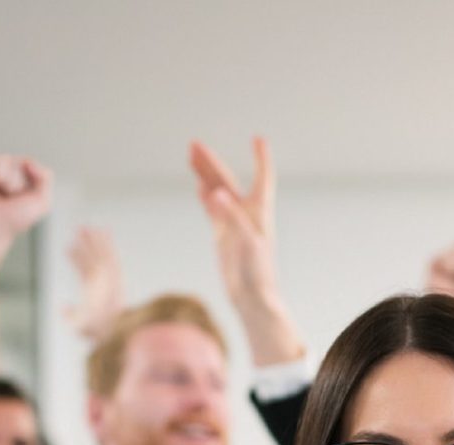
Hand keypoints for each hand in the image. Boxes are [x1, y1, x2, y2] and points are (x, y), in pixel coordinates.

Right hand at [0, 154, 52, 312]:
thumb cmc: (13, 224)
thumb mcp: (41, 202)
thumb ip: (45, 178)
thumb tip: (28, 160)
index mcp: (15, 180)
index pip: (35, 168)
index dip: (36, 186)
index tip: (21, 208)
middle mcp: (1, 171)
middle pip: (27, 164)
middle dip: (26, 186)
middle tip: (11, 202)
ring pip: (15, 162)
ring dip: (14, 184)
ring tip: (2, 197)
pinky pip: (2, 160)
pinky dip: (4, 178)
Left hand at [63, 226, 124, 342]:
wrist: (111, 329)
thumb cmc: (97, 331)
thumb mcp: (78, 325)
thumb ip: (70, 315)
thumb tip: (62, 305)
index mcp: (95, 292)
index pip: (84, 271)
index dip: (77, 259)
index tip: (68, 248)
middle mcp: (103, 283)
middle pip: (94, 258)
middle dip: (87, 244)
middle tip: (80, 229)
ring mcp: (109, 278)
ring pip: (101, 254)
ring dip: (95, 240)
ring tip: (86, 227)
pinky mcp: (114, 275)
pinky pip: (109, 256)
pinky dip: (105, 244)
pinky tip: (100, 232)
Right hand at [189, 137, 305, 364]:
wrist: (251, 297)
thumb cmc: (258, 271)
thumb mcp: (247, 241)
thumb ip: (231, 215)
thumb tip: (215, 192)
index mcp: (259, 211)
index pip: (262, 177)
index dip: (260, 158)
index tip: (258, 139)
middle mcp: (246, 213)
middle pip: (227, 180)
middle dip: (211, 162)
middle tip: (194, 144)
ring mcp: (232, 223)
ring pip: (215, 192)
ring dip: (204, 174)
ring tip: (191, 155)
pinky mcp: (222, 236)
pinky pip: (211, 210)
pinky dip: (204, 196)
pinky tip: (199, 185)